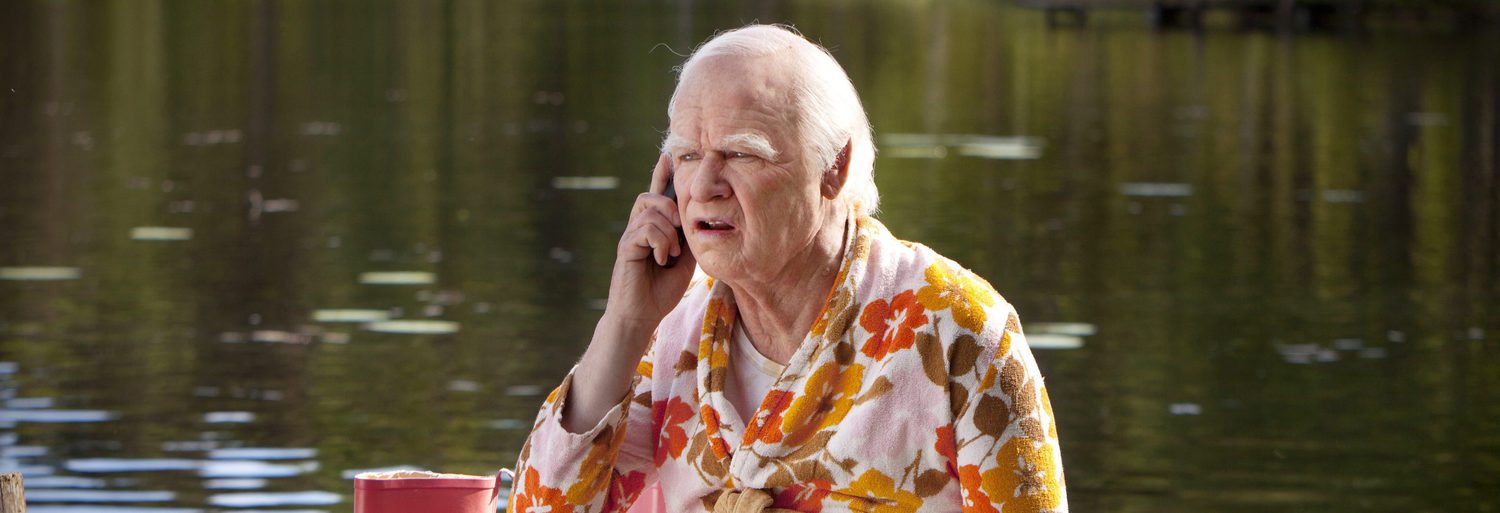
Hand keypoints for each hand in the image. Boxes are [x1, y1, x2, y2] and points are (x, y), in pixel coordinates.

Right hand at [602, 153, 696, 334]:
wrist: (641, 316)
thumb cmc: (661, 290)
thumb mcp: (685, 260)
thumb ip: (689, 238)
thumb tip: (700, 217)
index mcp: (653, 229)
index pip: (657, 195)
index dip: (661, 174)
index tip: (668, 154)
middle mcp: (638, 228)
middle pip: (650, 196)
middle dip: (670, 205)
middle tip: (679, 228)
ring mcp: (630, 236)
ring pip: (650, 211)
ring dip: (668, 232)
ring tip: (670, 254)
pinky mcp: (625, 247)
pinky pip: (646, 229)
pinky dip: (660, 243)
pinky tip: (660, 260)